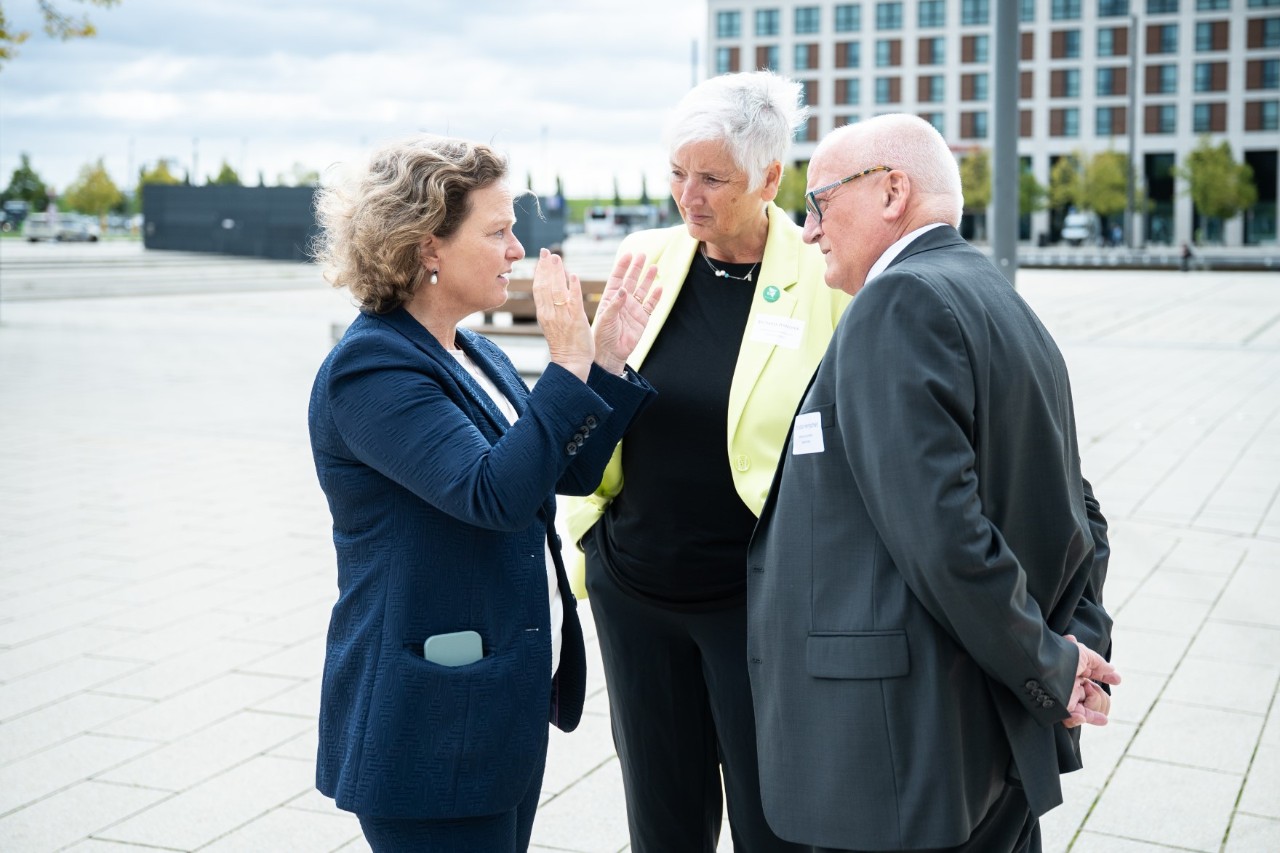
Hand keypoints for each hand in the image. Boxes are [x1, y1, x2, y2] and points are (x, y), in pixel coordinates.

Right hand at [532, 248, 592, 380]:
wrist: (570, 363)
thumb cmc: (563, 344)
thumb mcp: (551, 324)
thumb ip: (551, 307)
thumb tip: (551, 291)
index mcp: (544, 313)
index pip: (539, 288)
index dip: (539, 272)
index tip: (541, 258)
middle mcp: (550, 313)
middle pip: (545, 286)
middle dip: (546, 267)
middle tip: (547, 251)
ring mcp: (562, 316)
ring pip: (557, 290)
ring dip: (556, 272)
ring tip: (557, 257)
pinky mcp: (576, 320)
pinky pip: (573, 301)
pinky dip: (572, 287)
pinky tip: (572, 275)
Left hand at [591, 252, 660, 375]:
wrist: (611, 353)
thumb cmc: (602, 336)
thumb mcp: (605, 318)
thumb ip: (614, 304)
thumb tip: (624, 290)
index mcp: (611, 298)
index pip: (617, 278)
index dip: (622, 266)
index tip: (628, 255)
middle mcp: (623, 301)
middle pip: (631, 280)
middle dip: (636, 268)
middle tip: (643, 255)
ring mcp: (634, 309)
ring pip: (642, 290)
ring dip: (648, 279)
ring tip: (654, 267)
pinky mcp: (643, 318)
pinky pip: (650, 305)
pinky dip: (655, 297)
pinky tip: (659, 287)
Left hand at [1064, 635, 1120, 726]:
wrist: (1041, 666)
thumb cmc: (1060, 656)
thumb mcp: (1082, 653)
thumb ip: (1097, 662)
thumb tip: (1111, 669)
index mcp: (1074, 669)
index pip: (1092, 675)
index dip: (1106, 677)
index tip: (1118, 680)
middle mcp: (1070, 684)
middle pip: (1094, 696)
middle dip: (1099, 695)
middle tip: (1090, 686)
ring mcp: (1066, 697)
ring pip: (1089, 709)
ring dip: (1096, 703)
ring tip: (1087, 692)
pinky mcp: (1061, 709)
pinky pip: (1076, 719)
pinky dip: (1085, 718)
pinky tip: (1101, 718)